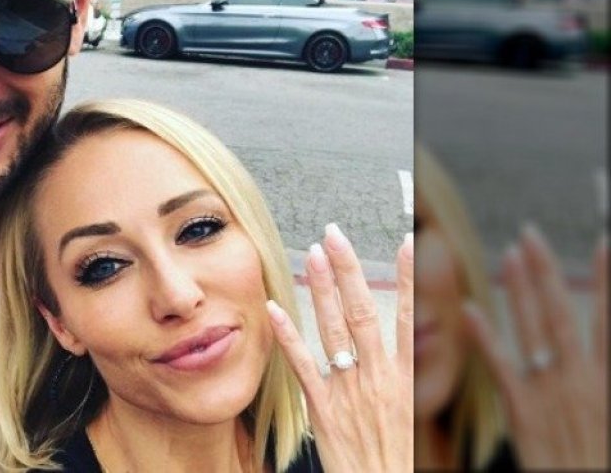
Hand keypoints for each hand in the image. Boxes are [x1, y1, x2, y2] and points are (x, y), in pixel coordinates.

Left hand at [267, 224, 413, 472]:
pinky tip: (274, 309)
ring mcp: (349, 391)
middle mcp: (377, 378)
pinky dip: (288, 336)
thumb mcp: (406, 413)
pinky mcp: (324, 409)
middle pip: (363, 313)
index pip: (408, 317)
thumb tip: (398, 343)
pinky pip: (303, 365)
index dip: (407, 279)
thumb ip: (397, 376)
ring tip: (313, 253)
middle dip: (349, 270)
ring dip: (323, 289)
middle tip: (335, 234)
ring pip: (334, 330)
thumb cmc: (392, 457)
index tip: (405, 242)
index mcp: (402, 378)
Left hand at [463, 225, 607, 468]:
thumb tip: (604, 349)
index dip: (607, 282)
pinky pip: (501, 368)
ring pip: (532, 329)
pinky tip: (470, 309)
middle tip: (530, 232)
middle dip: (547, 271)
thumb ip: (604, 374)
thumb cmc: (600, 460)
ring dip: (519, 289)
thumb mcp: (610, 414)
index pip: (609, 321)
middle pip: (562, 314)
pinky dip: (486, 337)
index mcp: (607, 381)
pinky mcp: (523, 412)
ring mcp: (550, 393)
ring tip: (508, 252)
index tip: (603, 244)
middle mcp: (580, 380)